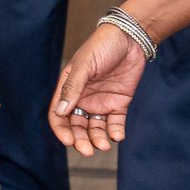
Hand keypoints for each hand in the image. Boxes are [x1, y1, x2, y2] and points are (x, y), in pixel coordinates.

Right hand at [47, 24, 146, 155]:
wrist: (130, 38)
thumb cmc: (102, 46)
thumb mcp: (84, 66)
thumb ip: (73, 88)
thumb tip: (60, 112)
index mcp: (68, 89)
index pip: (59, 115)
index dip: (61, 130)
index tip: (69, 141)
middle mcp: (82, 98)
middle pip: (76, 126)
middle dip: (80, 140)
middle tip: (87, 151)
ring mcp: (100, 102)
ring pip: (95, 128)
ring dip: (97, 139)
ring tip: (104, 146)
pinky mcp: (118, 103)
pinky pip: (115, 123)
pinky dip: (115, 132)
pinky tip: (117, 136)